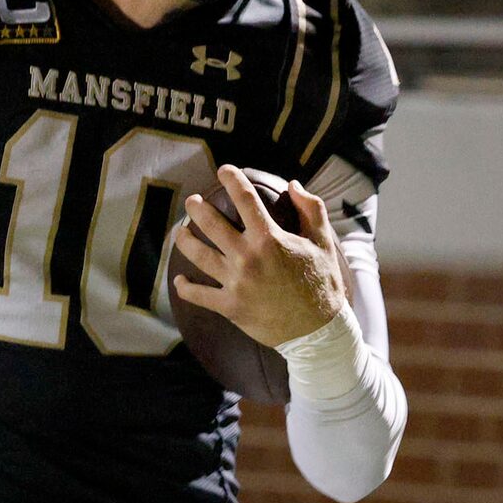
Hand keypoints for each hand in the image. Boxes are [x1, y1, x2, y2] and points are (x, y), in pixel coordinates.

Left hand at [170, 168, 346, 348]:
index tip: (223, 171)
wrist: (319, 331)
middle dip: (197, 209)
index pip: (245, 200)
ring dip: (184, 241)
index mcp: (270, 239)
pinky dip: (185, 287)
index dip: (232, 180)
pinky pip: (198, 295)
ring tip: (179, 232)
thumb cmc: (323, 284)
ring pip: (199, 256)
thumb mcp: (324, 243)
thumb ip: (311, 210)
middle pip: (211, 225)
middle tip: (191, 202)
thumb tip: (292, 185)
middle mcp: (247, 258)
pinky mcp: (229, 306)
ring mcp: (235, 283)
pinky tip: (178, 279)